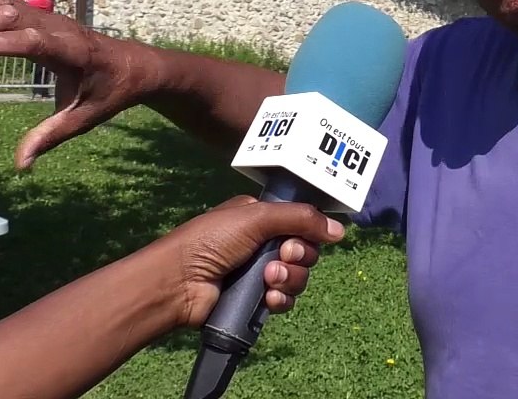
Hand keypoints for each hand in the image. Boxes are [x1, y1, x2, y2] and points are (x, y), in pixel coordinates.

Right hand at [0, 0, 156, 168]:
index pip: (35, 42)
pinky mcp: (39, 14)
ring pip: (2, 4)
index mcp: (73, 52)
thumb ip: (51, 137)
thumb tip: (21, 165)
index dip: (1, 43)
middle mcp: (58, 27)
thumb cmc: (108, 93)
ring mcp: (47, 16)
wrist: (132, 64)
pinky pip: (2, 0)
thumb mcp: (85, 119)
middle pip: (10, 17)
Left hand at [157, 195, 345, 327]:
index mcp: (260, 218)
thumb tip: (339, 230)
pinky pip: (285, 300)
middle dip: (298, 257)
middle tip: (280, 258)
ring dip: (289, 279)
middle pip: (304, 251)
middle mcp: (261, 244)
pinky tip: (268, 299)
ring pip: (297, 277)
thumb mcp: (257, 217)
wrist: (179, 283)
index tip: (296, 237)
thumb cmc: (210, 241)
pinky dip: (281, 300)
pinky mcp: (254, 300)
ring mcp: (257, 273)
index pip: (300, 223)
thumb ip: (301, 218)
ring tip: (268, 280)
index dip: (306, 231)